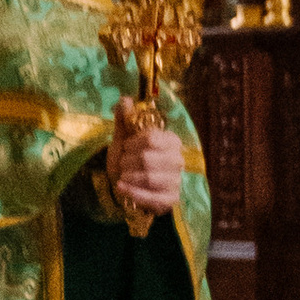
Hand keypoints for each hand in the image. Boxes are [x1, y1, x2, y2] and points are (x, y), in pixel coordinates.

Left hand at [106, 98, 184, 218]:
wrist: (128, 185)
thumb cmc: (129, 159)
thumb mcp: (124, 138)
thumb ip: (125, 118)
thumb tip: (124, 99)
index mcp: (171, 141)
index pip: (152, 139)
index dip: (133, 143)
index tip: (126, 146)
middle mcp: (178, 160)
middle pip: (148, 159)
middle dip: (128, 162)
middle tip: (123, 163)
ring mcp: (176, 181)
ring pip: (149, 178)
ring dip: (129, 177)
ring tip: (123, 175)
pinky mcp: (171, 200)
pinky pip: (152, 198)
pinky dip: (133, 192)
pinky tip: (122, 187)